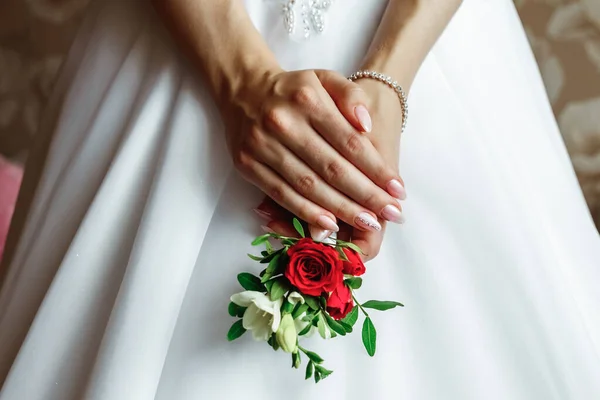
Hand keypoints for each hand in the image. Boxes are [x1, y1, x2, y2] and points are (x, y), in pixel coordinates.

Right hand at [254, 76, 404, 260]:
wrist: (242, 89)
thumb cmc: (294, 89)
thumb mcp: (325, 78)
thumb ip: (351, 96)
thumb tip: (366, 126)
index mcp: (308, 99)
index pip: (350, 142)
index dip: (377, 169)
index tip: (398, 190)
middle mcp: (284, 123)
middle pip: (332, 168)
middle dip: (366, 195)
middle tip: (391, 213)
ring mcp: (263, 145)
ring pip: (308, 185)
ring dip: (341, 208)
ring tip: (368, 223)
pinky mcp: (248, 164)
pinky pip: (281, 194)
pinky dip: (306, 212)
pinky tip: (329, 225)